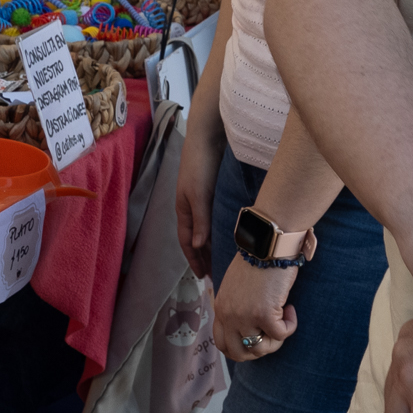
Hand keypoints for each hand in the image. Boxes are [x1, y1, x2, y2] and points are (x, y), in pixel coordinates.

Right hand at [176, 123, 223, 279]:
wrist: (208, 134)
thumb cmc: (201, 164)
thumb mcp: (199, 194)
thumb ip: (200, 220)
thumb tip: (198, 246)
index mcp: (183, 210)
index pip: (187, 242)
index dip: (194, 259)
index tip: (203, 278)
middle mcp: (191, 207)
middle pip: (196, 238)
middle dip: (203, 256)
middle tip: (214, 274)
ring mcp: (201, 198)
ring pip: (206, 228)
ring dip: (211, 244)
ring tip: (222, 259)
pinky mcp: (212, 190)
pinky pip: (214, 217)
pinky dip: (219, 229)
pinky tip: (229, 234)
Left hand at [215, 253, 299, 361]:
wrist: (268, 243)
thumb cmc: (257, 259)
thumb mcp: (235, 286)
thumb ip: (235, 305)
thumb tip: (248, 324)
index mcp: (220, 308)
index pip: (222, 344)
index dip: (241, 348)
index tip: (256, 338)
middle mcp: (229, 315)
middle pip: (239, 353)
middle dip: (258, 349)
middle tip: (272, 334)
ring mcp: (245, 316)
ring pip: (260, 349)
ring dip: (276, 340)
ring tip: (284, 320)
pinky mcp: (265, 313)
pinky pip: (280, 335)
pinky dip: (290, 326)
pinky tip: (291, 309)